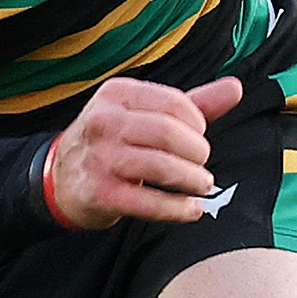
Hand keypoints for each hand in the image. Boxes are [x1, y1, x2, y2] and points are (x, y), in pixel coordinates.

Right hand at [41, 76, 242, 228]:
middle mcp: (104, 122)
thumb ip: (193, 103)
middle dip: (197, 152)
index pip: (174, 103)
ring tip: (202, 185)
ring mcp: (100, 159)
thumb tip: (235, 88)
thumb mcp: (145, 113)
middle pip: (169, 133)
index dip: (197, 124)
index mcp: (116, 94)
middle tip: (202, 164)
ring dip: (193, 180)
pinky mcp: (100, 194)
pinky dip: (179, 208)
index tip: (199, 137)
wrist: (61, 178)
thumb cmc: (113, 141)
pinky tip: (191, 209)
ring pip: (163, 166)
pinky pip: (150, 203)